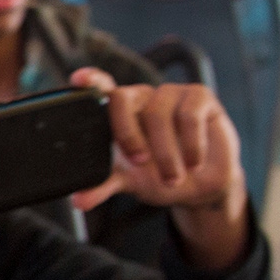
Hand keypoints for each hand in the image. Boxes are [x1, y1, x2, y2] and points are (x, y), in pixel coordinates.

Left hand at [66, 69, 244, 216]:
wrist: (201, 187)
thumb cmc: (158, 175)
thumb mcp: (127, 182)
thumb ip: (102, 186)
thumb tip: (78, 200)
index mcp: (117, 112)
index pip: (100, 87)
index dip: (91, 80)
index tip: (79, 79)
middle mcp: (141, 97)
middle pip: (122, 98)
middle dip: (127, 134)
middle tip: (139, 162)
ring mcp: (170, 94)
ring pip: (157, 113)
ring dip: (165, 152)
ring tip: (172, 177)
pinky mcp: (199, 97)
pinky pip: (190, 115)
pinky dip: (191, 144)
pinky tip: (194, 163)